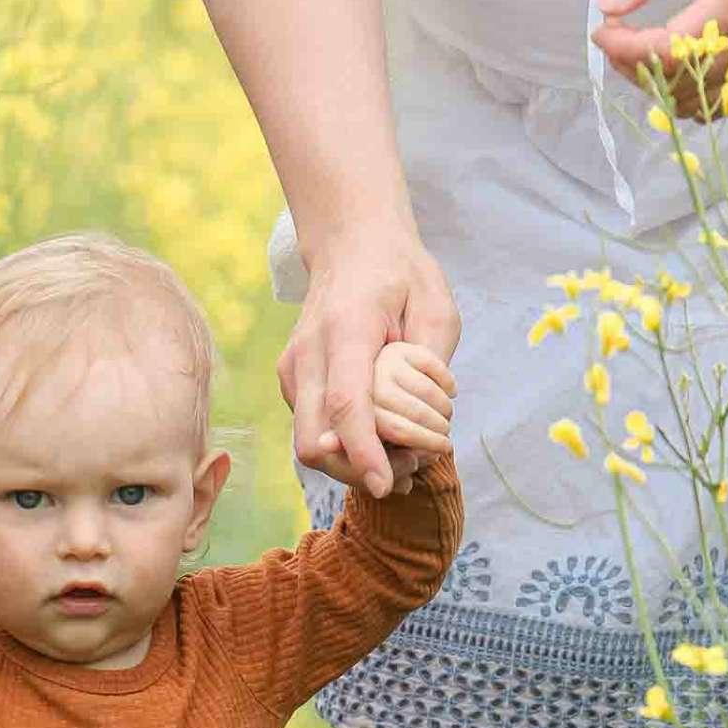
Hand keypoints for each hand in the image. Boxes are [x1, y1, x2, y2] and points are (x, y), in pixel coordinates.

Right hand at [282, 238, 459, 498]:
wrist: (351, 244)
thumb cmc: (400, 274)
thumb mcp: (435, 306)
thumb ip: (431, 364)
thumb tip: (427, 424)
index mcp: (346, 327)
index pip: (345, 403)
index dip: (363, 451)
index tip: (384, 484)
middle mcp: (308, 352)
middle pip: (315, 440)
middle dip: (358, 470)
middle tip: (409, 469)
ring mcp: (293, 369)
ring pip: (310, 444)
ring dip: (353, 464)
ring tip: (403, 458)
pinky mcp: (292, 382)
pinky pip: (313, 430)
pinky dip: (345, 447)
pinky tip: (381, 440)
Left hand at [593, 0, 727, 118]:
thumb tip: (608, 4)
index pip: (672, 48)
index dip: (628, 50)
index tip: (603, 32)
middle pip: (680, 81)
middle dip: (636, 66)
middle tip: (619, 37)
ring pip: (696, 101)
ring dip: (658, 83)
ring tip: (643, 50)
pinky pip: (719, 104)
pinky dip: (689, 91)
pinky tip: (677, 62)